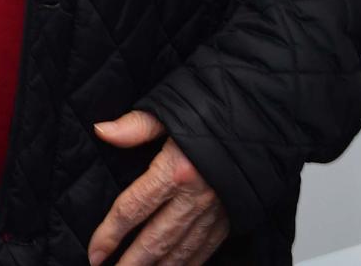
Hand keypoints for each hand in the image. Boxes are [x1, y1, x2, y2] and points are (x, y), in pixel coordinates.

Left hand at [88, 111, 229, 265]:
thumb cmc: (217, 112)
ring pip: (180, 252)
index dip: (110, 234)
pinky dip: (187, 265)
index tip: (95, 252)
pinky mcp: (230, 219)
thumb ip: (135, 126)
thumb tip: (102, 130)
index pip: (132, 209)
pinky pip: (205, 250)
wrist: (265, 120)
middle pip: (154, 240)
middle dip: (130, 262)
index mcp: (175, 171)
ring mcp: (215, 213)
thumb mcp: (170, 110)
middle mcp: (195, 198)